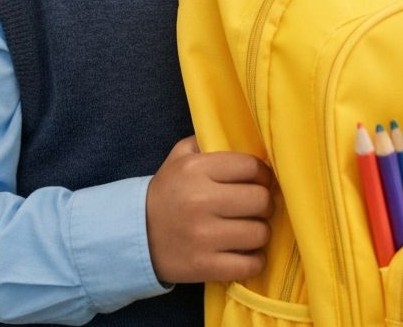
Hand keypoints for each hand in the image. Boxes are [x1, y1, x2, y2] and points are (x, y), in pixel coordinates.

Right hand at [145, 136, 274, 283]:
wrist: (136, 233)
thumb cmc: (168, 191)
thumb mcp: (180, 156)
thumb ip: (209, 141)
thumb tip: (245, 137)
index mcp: (196, 169)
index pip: (251, 167)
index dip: (263, 175)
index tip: (261, 181)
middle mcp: (200, 200)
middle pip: (260, 200)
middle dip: (265, 203)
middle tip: (257, 207)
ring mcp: (203, 236)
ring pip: (260, 233)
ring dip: (260, 232)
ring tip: (250, 229)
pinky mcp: (204, 266)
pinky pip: (250, 265)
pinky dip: (254, 261)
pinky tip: (245, 253)